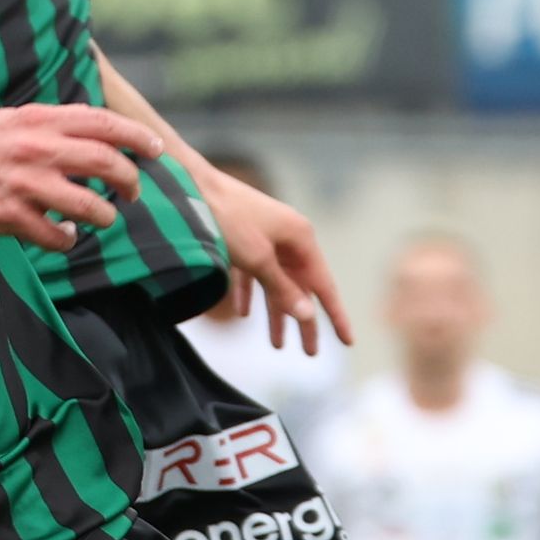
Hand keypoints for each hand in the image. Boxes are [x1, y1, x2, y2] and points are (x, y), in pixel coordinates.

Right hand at [0, 103, 151, 250]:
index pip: (104, 124)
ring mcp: (25, 184)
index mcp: (40, 121)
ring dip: (105, 215)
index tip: (155, 150)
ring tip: (103, 217)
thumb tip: (99, 131)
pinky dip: (69, 239)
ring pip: (89, 206)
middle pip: (106, 163)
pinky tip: (66, 235)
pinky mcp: (11, 216)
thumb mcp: (14, 120)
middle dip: (130, 181)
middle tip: (133, 192)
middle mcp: (36, 149)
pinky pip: (57, 236)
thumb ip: (54, 123)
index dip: (138, 137)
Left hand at [189, 160, 352, 353]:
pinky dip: (250, 294)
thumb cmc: (228, 218)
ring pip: (276, 283)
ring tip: (276, 346)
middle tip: (309, 354)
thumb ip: (283, 289)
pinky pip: (253, 274)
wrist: (191, 186)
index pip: (324, 286)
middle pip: (301, 288)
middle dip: (303, 322)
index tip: (348, 341)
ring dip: (275, 314)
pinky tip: (244, 314)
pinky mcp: (244, 240)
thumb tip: (308, 314)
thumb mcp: (258, 259)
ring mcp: (266, 238)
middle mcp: (289, 238)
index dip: (336, 316)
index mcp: (301, 239)